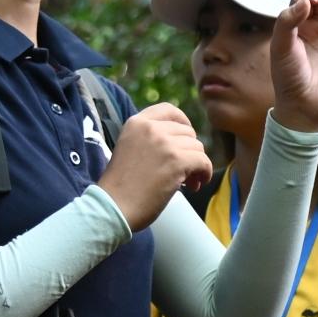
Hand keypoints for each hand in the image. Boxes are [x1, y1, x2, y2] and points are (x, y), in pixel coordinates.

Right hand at [98, 102, 212, 230]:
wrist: (113, 207)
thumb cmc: (120, 187)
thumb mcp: (129, 149)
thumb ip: (151, 139)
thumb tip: (185, 142)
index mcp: (136, 123)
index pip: (169, 110)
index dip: (183, 123)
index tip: (186, 139)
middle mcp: (151, 128)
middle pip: (187, 133)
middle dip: (189, 151)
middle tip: (185, 172)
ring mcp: (164, 143)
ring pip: (198, 148)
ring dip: (197, 165)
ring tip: (189, 182)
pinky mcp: (177, 160)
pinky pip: (203, 161)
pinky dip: (204, 173)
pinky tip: (197, 184)